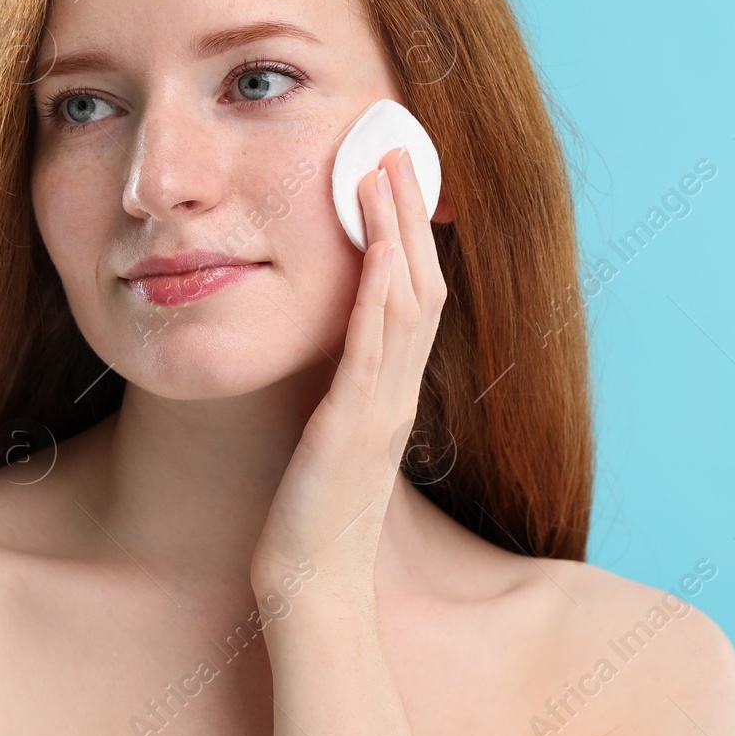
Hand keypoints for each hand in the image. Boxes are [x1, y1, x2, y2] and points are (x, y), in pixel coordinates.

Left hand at [250, 144, 448, 595]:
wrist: (312, 586)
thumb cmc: (312, 517)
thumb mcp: (330, 440)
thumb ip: (339, 394)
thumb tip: (329, 356)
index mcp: (390, 392)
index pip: (413, 297)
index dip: (409, 235)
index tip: (396, 181)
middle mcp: (396, 392)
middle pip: (421, 283)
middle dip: (410, 213)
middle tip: (398, 149)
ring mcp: (381, 407)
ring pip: (406, 302)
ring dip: (398, 233)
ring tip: (385, 171)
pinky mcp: (354, 426)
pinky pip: (376, 348)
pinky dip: (382, 293)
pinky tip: (378, 249)